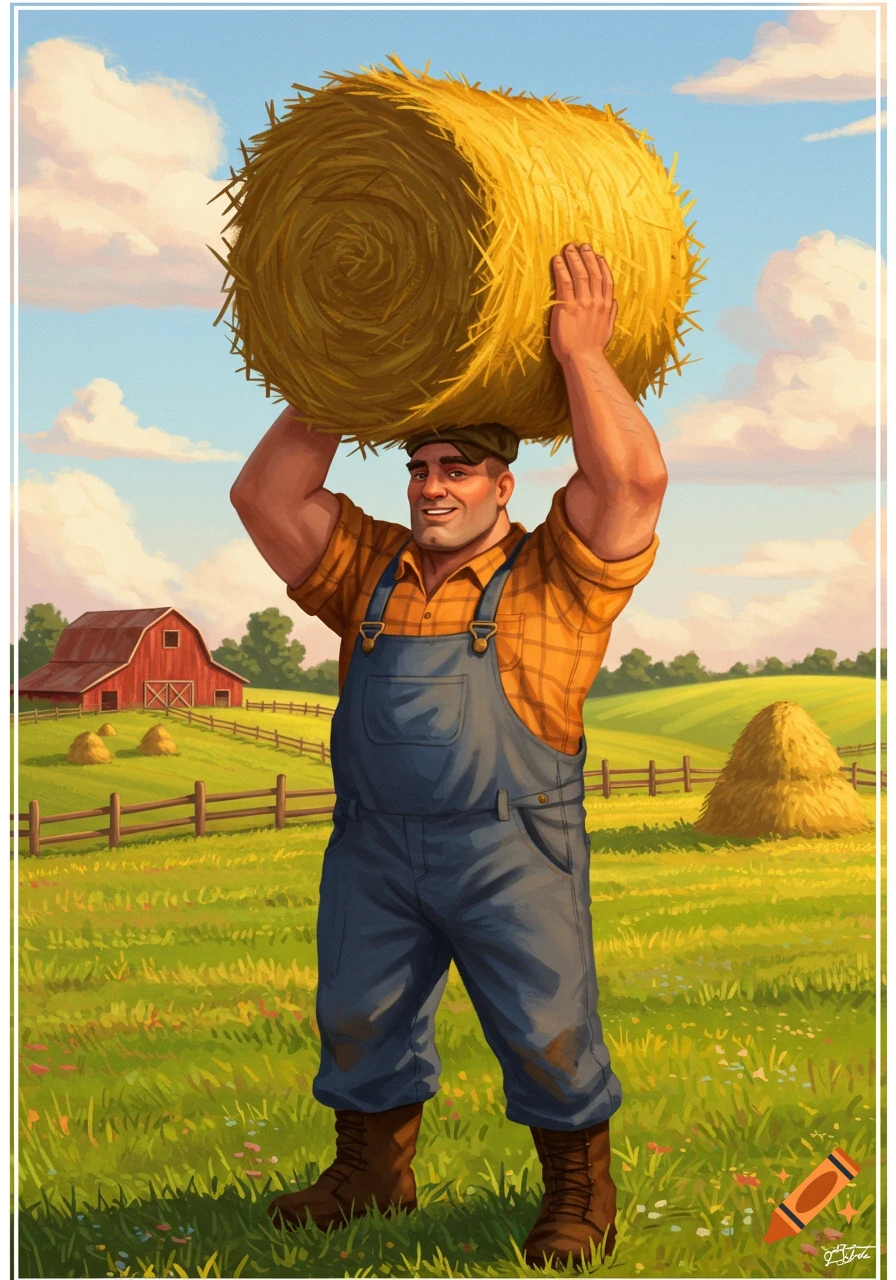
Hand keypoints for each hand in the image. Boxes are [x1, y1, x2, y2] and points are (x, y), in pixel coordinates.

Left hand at [549, 243, 617, 364]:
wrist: (583, 359)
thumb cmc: (593, 348)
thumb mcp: (607, 330)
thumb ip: (610, 313)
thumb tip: (612, 301)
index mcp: (605, 306)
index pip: (605, 279)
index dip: (601, 265)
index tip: (596, 255)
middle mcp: (596, 301)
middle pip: (593, 272)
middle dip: (587, 256)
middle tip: (581, 245)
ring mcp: (582, 303)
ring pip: (580, 273)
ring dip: (574, 258)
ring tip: (568, 247)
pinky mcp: (567, 306)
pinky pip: (565, 282)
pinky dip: (561, 269)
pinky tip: (557, 260)